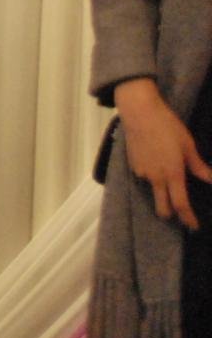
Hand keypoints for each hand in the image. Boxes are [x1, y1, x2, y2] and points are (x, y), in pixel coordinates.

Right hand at [118, 77, 211, 228]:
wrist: (139, 112)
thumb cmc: (168, 126)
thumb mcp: (188, 146)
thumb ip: (199, 167)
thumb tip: (211, 179)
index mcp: (173, 174)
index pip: (181, 204)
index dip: (188, 218)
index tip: (194, 226)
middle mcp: (156, 177)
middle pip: (162, 207)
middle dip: (171, 215)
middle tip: (180, 214)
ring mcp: (142, 171)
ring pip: (153, 191)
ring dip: (161, 192)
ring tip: (167, 178)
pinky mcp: (132, 164)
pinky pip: (145, 177)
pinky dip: (151, 176)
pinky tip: (155, 163)